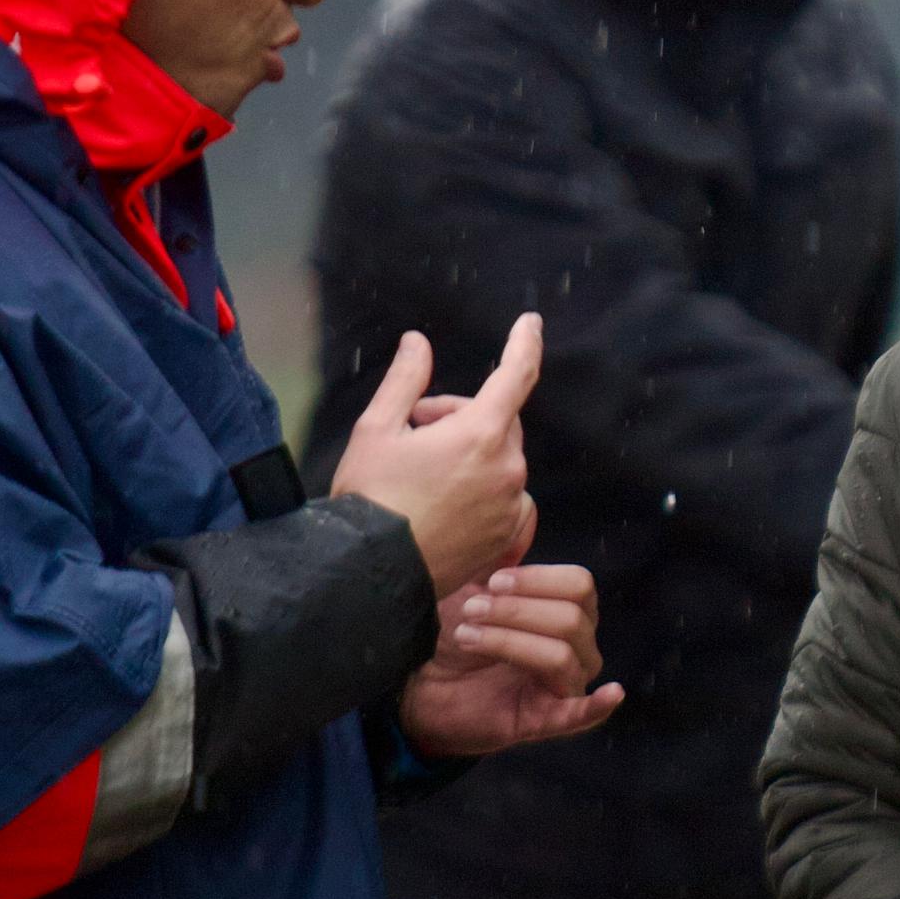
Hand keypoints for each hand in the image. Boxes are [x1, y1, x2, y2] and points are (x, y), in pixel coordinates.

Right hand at [332, 316, 544, 598]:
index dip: (524, 343)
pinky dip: (483, 491)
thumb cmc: (370, 499)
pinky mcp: (506, 537)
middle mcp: (506, 469)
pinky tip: (445, 502)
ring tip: (423, 470)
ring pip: (500, 461)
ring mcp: (509, 506)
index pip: (516, 374)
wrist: (369, 574)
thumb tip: (418, 342)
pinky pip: (506, 499)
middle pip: (498, 421)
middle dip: (462, 415)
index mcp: (480, 434)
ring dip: (471, 455)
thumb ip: (406, 379)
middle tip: (416, 425)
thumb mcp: (376, 429)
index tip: (530, 324)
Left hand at [400, 561, 623, 758]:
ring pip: (562, 656)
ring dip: (510, 641)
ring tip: (467, 636)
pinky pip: (581, 715)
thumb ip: (499, 557)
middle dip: (516, 610)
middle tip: (470, 610)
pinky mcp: (543, 721)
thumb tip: (519, 513)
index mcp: (566, 612)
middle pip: (573, 618)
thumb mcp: (473, 586)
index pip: (580, 585)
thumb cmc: (451, 631)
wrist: (416, 683)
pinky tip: (611, 694)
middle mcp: (575, 648)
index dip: (538, 580)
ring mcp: (562, 686)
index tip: (492, 580)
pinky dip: (598, 705)